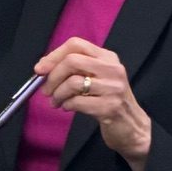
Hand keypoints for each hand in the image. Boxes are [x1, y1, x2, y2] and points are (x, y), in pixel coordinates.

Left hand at [35, 38, 151, 170]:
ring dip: (57, 94)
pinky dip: (66, 105)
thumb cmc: (108, 100)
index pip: (76, 44)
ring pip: (73, 83)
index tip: (40, 69)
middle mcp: (112, 69)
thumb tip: (44, 67)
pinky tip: (68, 107)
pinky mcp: (109, 107)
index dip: (54, 55)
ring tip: (56, 102)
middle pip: (72, 61)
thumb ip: (76, 69)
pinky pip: (77, 102)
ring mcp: (113, 88)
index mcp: (107, 57)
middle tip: (46, 90)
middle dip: (53, 76)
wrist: (131, 126)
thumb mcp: (98, 77)